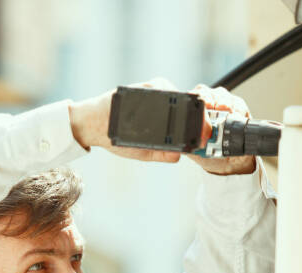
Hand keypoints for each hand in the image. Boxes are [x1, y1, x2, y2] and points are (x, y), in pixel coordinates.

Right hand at [68, 80, 255, 173]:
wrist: (94, 124)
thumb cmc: (116, 138)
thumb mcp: (141, 151)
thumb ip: (160, 153)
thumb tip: (179, 157)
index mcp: (161, 121)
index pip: (185, 119)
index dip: (199, 124)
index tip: (206, 132)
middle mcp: (160, 106)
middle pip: (186, 105)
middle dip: (198, 114)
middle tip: (205, 124)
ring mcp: (154, 95)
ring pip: (178, 95)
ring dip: (187, 104)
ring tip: (194, 112)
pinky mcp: (146, 87)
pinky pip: (163, 86)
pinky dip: (170, 92)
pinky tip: (169, 101)